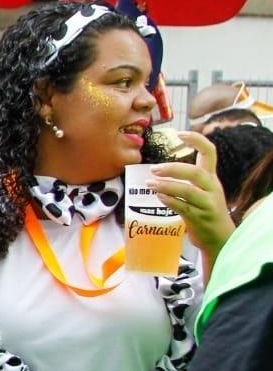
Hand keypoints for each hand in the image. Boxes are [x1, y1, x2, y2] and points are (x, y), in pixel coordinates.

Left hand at [147, 131, 233, 256]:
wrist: (219, 237)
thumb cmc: (205, 211)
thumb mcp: (202, 190)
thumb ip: (188, 180)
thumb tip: (161, 170)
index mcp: (211, 178)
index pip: (210, 152)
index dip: (196, 140)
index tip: (180, 133)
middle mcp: (212, 188)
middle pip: (196, 172)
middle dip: (174, 168)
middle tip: (153, 169)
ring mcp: (207, 203)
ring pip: (189, 191)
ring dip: (167, 186)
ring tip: (150, 184)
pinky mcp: (200, 218)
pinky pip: (184, 207)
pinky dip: (170, 201)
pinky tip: (159, 197)